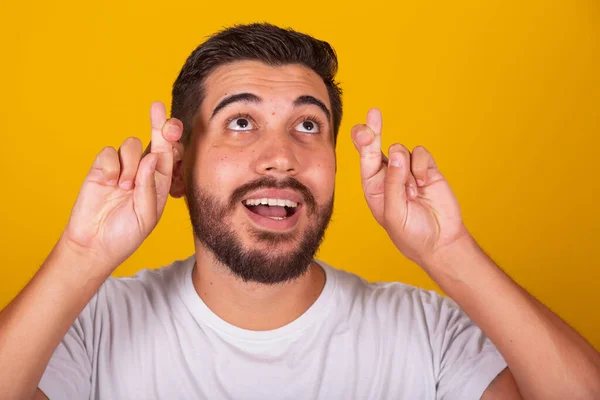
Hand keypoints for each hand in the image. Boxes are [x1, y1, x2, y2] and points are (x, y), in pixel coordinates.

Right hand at [61, 102, 183, 271]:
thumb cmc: (126, 235)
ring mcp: (122, 168)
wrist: (94, 245)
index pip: (171, 154)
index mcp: (161, 181)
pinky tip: (110, 183)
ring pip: (131, 144)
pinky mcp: (101, 169)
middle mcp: (143, 171)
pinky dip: (111, 165)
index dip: (173, 139)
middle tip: (157, 110)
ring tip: (124, 187)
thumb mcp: (147, 215)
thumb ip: (151, 186)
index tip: (173, 126)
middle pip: (155, 139)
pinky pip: (108, 152)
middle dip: (158, 124)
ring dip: (130, 163)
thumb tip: (153, 156)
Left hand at [351, 108, 469, 268]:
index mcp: (373, 186)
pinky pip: (420, 154)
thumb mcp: (394, 213)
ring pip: (400, 150)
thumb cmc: (411, 234)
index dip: (363, 142)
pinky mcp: (426, 169)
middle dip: (374, 129)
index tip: (365, 131)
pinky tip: (423, 183)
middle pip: (376, 145)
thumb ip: (392, 184)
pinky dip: (421, 166)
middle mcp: (387, 176)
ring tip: (413, 193)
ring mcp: (407, 171)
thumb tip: (395, 154)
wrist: (441, 242)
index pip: (364, 160)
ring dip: (405, 170)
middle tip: (373, 113)